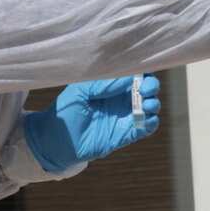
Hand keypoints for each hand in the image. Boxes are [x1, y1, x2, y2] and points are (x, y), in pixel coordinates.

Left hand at [23, 75, 160, 172]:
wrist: (56, 139)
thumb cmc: (65, 110)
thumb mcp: (80, 90)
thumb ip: (103, 83)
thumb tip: (129, 78)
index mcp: (111, 85)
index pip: (133, 73)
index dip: (142, 70)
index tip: (142, 72)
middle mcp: (121, 99)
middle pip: (147, 88)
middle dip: (152, 86)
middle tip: (146, 89)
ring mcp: (125, 116)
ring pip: (150, 107)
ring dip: (153, 104)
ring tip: (146, 105)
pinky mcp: (126, 134)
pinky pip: (145, 128)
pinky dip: (151, 123)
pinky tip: (146, 120)